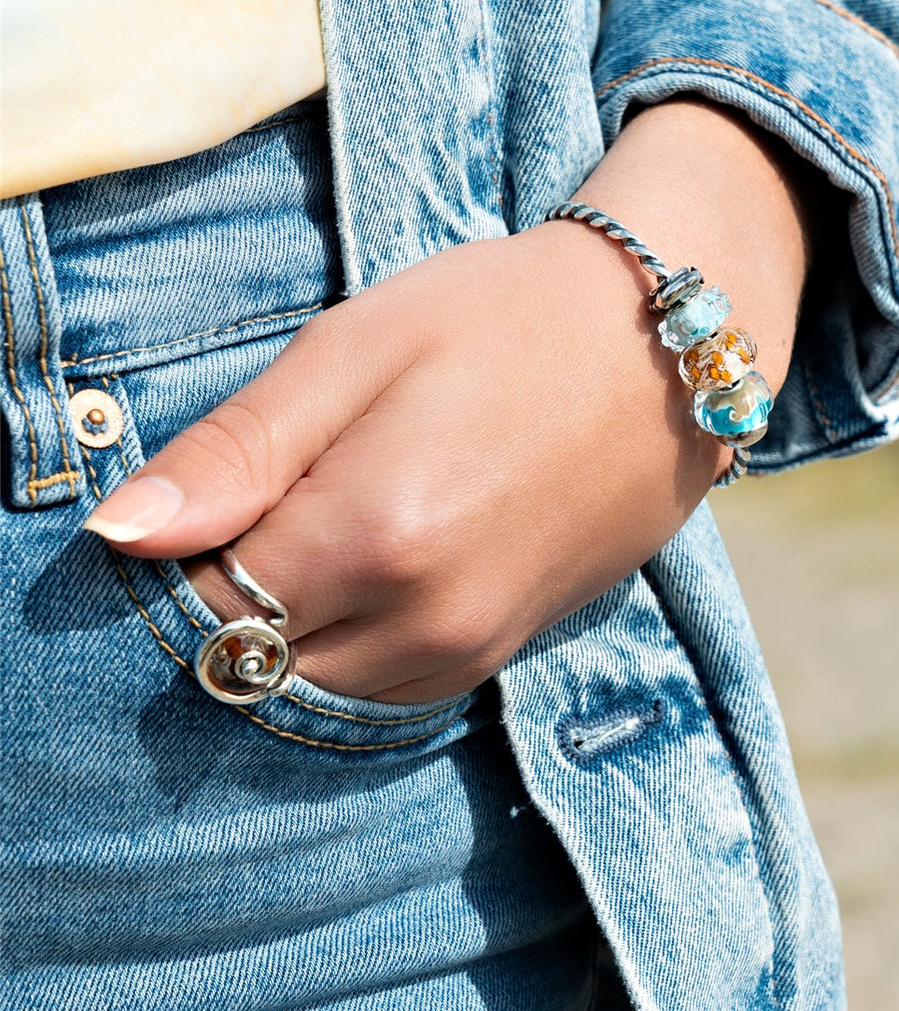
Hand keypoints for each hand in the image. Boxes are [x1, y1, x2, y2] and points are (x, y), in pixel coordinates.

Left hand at [82, 99, 814, 701]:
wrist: (664, 355)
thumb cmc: (505, 322)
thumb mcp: (356, 349)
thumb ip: (237, 451)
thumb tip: (122, 536)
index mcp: (372, 536)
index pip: (204, 604)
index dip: (180, 560)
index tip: (211, 499)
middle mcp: (423, 621)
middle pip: (257, 661)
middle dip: (232, 601)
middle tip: (272, 504)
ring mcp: (473, 649)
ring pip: (319, 687)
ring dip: (296, 628)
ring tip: (338, 521)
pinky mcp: (504, 653)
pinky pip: (390, 687)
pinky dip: (356, 644)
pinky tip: (386, 560)